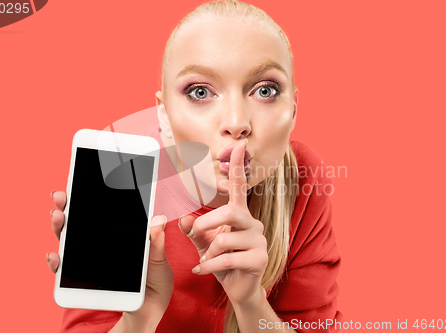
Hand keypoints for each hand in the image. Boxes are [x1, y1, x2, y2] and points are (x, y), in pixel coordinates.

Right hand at [47, 191, 173, 330]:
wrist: (149, 307)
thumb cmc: (155, 279)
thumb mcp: (158, 259)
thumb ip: (156, 242)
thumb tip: (157, 220)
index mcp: (118, 234)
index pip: (99, 212)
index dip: (88, 196)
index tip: (79, 182)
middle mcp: (99, 244)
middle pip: (78, 222)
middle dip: (67, 207)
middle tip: (61, 197)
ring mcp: (89, 261)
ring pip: (68, 241)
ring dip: (60, 228)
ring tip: (58, 217)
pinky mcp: (83, 281)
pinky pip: (65, 272)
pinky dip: (57, 263)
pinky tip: (55, 256)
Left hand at [178, 140, 267, 306]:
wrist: (239, 289)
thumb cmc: (223, 261)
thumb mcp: (204, 244)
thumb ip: (194, 231)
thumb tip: (185, 218)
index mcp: (240, 215)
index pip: (241, 187)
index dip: (238, 167)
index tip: (238, 145)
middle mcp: (253, 224)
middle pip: (230, 212)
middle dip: (207, 222)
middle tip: (196, 233)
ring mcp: (259, 241)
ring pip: (226, 238)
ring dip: (208, 251)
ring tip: (204, 259)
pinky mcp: (260, 259)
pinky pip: (228, 258)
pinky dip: (210, 265)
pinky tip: (203, 269)